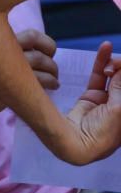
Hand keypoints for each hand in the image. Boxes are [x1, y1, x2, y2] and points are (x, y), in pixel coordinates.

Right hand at [0, 29, 59, 137]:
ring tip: (54, 81)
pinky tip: (50, 89)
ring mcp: (4, 67)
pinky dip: (49, 84)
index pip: (30, 35)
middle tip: (52, 67)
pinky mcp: (8, 86)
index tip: (48, 52)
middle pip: (36, 42)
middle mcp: (0, 50)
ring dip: (52, 71)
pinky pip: (38, 82)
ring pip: (40, 61)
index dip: (44, 42)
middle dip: (50, 53)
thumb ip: (4, 55)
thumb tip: (35, 59)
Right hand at [54, 41, 120, 164]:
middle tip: (116, 62)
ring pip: (114, 77)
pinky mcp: (93, 96)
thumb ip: (120, 87)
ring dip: (113, 63)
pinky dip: (102, 63)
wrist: (75, 142)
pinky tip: (105, 49)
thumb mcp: (118, 109)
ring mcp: (108, 100)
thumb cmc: (103, 132)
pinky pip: (99, 77)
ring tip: (109, 55)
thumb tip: (120, 69)